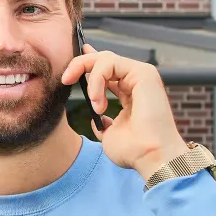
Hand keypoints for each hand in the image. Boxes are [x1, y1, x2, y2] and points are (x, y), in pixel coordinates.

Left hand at [60, 44, 190, 179]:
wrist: (150, 157)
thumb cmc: (134, 151)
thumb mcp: (109, 134)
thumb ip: (103, 123)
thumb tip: (98, 118)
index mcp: (130, 93)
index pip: (108, 70)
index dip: (88, 62)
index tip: (71, 67)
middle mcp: (136, 81)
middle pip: (103, 59)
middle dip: (80, 65)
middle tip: (66, 80)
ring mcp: (142, 75)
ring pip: (105, 58)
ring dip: (91, 80)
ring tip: (95, 105)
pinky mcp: (144, 72)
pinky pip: (110, 63)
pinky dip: (97, 80)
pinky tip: (98, 101)